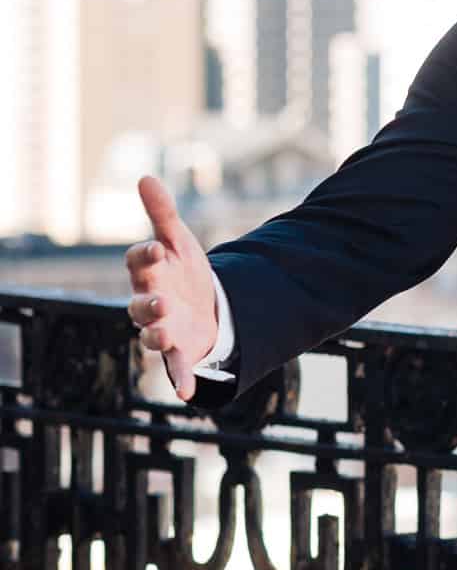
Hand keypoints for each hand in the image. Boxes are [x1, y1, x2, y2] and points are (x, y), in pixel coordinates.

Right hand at [125, 176, 217, 400]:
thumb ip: (162, 213)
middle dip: (147, 302)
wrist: (205, 304)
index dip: (144, 256)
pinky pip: (176, 366)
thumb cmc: (183, 271)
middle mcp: (150, 301)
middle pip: (140, 302)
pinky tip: (188, 393)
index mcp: (150, 271)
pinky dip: (181, 379)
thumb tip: (144, 177)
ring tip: (165, 332)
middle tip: (160, 300)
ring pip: (152, 333)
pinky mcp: (179, 349)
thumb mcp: (179, 241)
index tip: (155, 248)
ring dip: (156, 334)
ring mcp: (162, 327)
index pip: (138, 261)